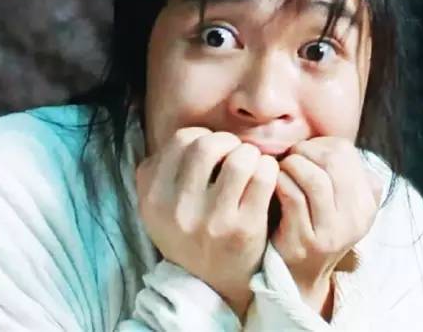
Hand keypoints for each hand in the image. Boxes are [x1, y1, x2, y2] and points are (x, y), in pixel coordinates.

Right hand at [136, 127, 277, 319]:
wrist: (214, 286)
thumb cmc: (190, 234)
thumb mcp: (160, 207)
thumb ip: (162, 169)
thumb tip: (190, 135)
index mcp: (153, 198)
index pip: (182, 140)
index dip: (203, 137)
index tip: (214, 153)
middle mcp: (178, 210)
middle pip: (208, 144)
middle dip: (228, 142)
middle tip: (236, 154)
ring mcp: (213, 222)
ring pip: (239, 158)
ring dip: (251, 154)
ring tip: (252, 165)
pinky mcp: (244, 230)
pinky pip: (263, 177)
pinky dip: (268, 168)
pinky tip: (266, 177)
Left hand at [272, 137, 382, 315]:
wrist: (297, 275)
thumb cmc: (312, 225)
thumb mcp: (339, 204)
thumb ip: (344, 175)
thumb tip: (334, 146)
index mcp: (366, 204)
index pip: (347, 153)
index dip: (320, 144)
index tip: (305, 151)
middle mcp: (354, 219)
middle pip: (332, 162)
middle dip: (304, 151)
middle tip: (290, 156)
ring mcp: (331, 232)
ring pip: (314, 178)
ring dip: (292, 165)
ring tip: (282, 169)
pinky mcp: (305, 241)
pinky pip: (293, 196)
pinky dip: (280, 182)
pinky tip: (274, 184)